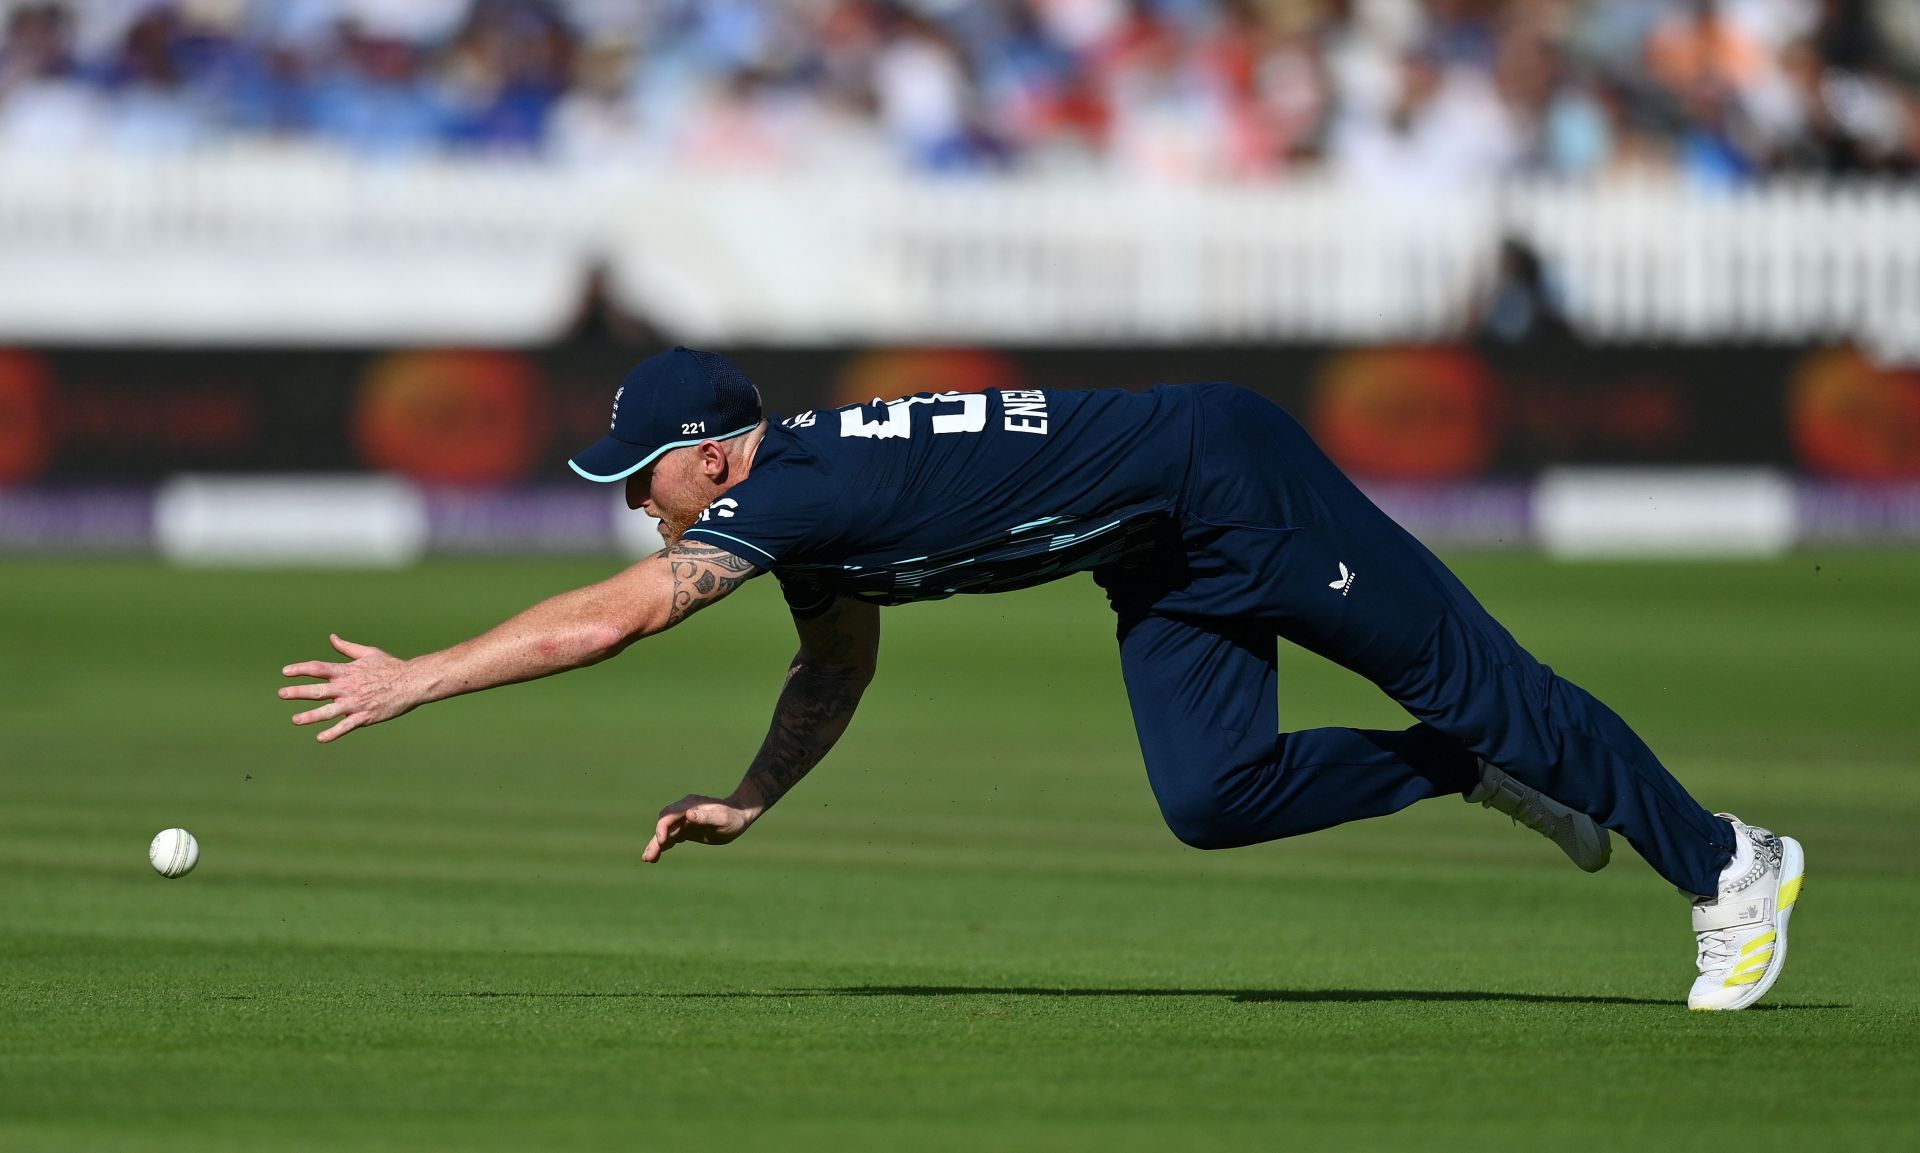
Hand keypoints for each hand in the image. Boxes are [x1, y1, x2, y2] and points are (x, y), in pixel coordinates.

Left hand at [279, 634, 420, 742]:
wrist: (411, 682)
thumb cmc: (390, 666)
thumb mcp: (368, 653)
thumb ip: (347, 648)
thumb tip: (332, 637)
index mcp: (347, 671)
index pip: (318, 668)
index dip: (300, 669)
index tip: (285, 672)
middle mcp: (348, 687)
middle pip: (318, 690)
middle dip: (298, 692)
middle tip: (282, 694)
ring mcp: (356, 703)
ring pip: (328, 711)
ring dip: (310, 716)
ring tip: (295, 720)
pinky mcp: (365, 716)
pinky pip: (346, 726)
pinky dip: (333, 733)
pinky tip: (320, 738)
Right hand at [642, 794, 759, 862]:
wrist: (740, 816)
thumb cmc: (733, 817)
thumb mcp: (722, 818)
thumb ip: (705, 816)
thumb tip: (688, 814)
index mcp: (689, 805)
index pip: (669, 815)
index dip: (662, 828)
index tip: (662, 841)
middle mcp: (683, 811)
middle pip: (663, 825)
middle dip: (655, 840)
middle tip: (648, 857)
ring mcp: (684, 820)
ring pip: (665, 833)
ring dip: (656, 845)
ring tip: (648, 859)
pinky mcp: (686, 829)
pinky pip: (671, 838)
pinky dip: (663, 846)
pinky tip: (656, 857)